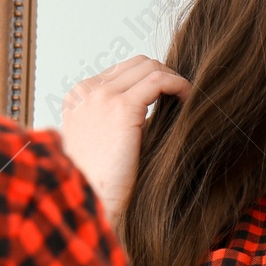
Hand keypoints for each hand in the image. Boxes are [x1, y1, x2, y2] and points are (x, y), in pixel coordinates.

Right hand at [58, 55, 191, 218]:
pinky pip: (158, 80)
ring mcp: (101, 96)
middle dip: (163, 75)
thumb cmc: (100, 182)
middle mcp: (87, 91)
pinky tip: (188, 99)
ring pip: (148, 66)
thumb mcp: (100, 142)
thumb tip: (149, 111)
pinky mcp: (121, 107)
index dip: (149, 80)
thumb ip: (115, 120)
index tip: (169, 96)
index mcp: (78, 97)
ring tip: (187, 98)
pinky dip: (178, 84)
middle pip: (136, 64)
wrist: (91, 201)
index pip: (122, 71)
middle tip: (182, 95)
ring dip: (172, 78)